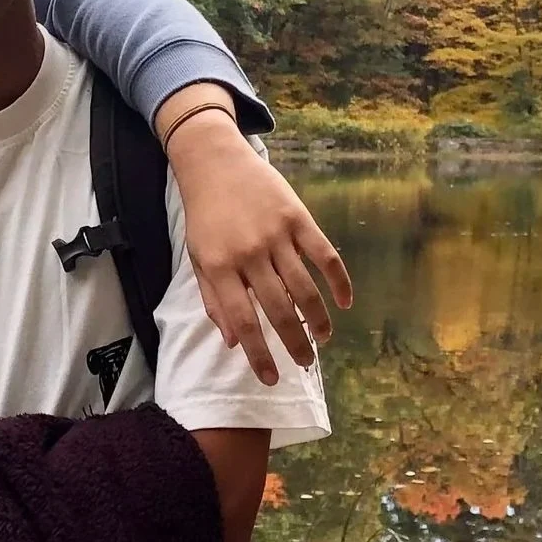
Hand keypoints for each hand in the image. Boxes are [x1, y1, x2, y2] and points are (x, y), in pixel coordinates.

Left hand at [165, 107, 352, 384]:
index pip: (244, 322)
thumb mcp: (198, 258)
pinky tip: (344, 303)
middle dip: (295, 343)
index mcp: (220, 268)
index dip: (259, 354)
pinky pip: (324, 255)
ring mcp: (276, 236)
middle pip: (279, 310)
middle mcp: (249, 254)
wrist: (215, 162)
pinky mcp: (298, 218)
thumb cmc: (205, 216)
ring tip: (323, 338)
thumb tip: (234, 341)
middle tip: (305, 363)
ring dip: (318, 319)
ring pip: (305, 288)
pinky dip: (338, 281)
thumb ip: (214, 300)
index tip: (271, 378)